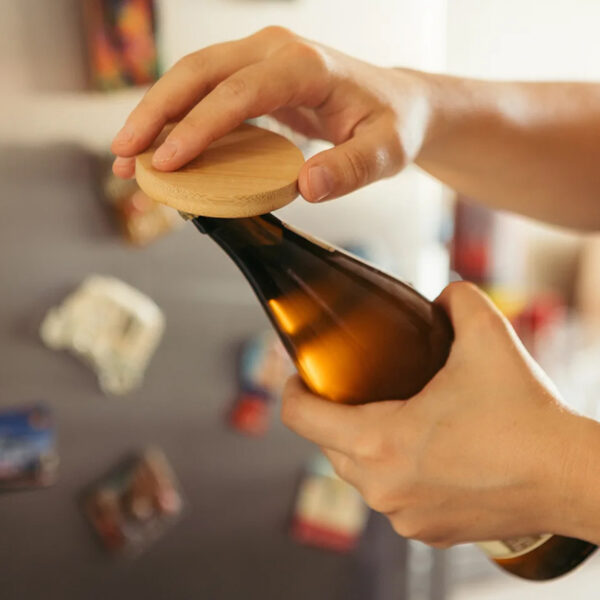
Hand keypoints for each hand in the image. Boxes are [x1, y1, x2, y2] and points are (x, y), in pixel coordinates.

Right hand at [111, 27, 429, 201]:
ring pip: (192, 76)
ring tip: (127, 156)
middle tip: (125, 156)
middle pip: (199, 72)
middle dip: (156, 113)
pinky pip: (205, 90)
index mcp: (306, 65)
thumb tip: (308, 188)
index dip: (199, 126)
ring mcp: (260, 58)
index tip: (168, 162)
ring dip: (156, 114)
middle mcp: (275, 50)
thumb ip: (353, 168)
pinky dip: (177, 117)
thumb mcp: (386, 151)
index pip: (240, 92)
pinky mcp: (252, 75)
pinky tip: (159, 148)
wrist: (396, 104)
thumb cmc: (392, 126)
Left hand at [281, 281, 590, 546]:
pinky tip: (419, 451)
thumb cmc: (524, 413)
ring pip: (358, 473)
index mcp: (380, 442)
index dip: (292, 390)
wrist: (570, 477)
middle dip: (332, 414)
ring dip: (363, 444)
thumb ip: (454, 298)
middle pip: (327, 445)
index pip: (301, 417)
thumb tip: (440, 296)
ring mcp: (404, 516)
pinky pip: (391, 496)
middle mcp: (382, 487)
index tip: (299, 375)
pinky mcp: (427, 532)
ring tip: (390, 414)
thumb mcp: (486, 334)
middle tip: (353, 387)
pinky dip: (394, 472)